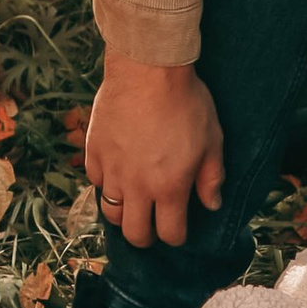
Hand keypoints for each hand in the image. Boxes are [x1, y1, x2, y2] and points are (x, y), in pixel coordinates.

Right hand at [86, 59, 224, 247]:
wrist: (148, 70)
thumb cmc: (186, 103)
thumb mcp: (212, 140)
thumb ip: (211, 178)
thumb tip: (212, 205)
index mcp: (169, 188)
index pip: (170, 233)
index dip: (176, 236)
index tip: (179, 229)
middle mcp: (137, 186)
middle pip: (135, 234)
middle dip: (145, 237)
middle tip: (152, 227)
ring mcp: (112, 170)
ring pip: (110, 212)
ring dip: (123, 214)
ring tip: (133, 205)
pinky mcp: (94, 151)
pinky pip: (96, 181)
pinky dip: (107, 184)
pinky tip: (118, 174)